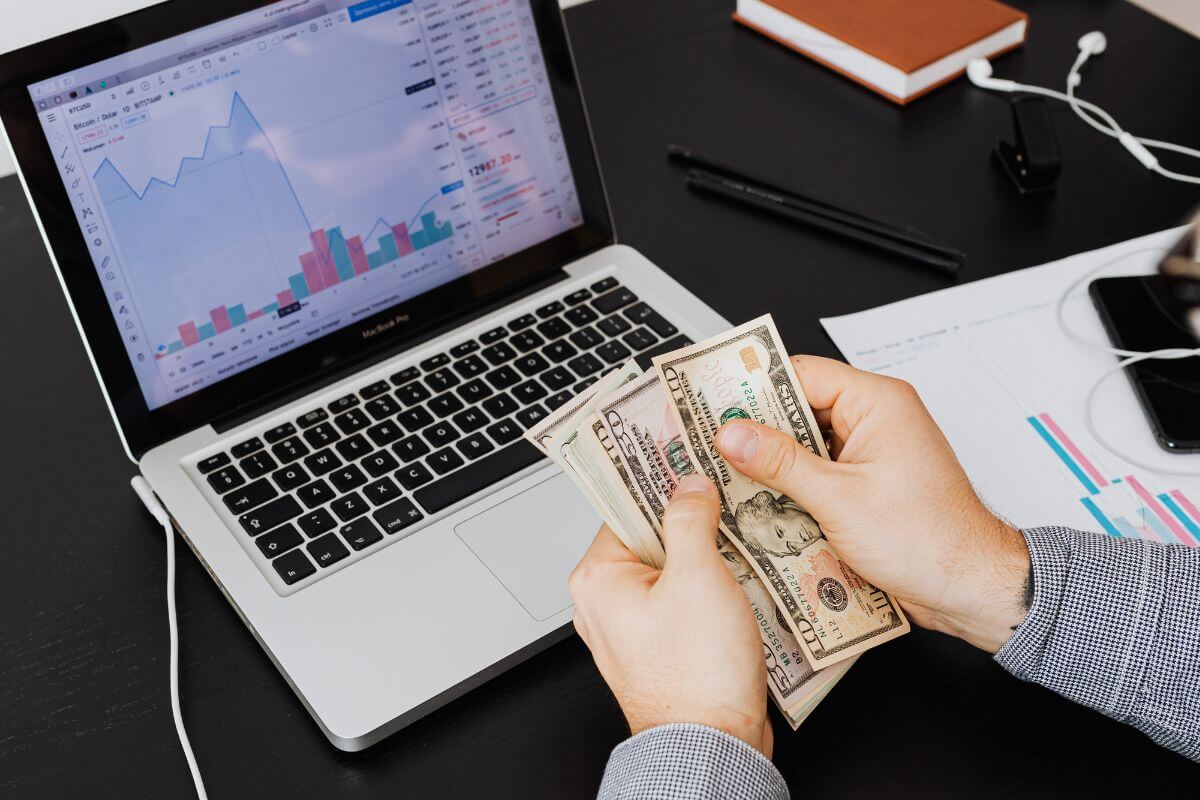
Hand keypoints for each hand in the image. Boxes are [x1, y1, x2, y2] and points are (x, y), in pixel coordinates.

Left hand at [569, 475, 771, 755]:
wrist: (713, 744)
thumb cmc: (695, 675)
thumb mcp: (698, 575)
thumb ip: (690, 518)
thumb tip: (689, 486)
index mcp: (598, 578)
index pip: (625, 507)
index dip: (660, 481)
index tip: (687, 460)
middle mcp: (605, 603)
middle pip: (649, 536)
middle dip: (690, 518)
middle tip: (723, 494)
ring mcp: (632, 627)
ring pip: (670, 568)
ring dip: (705, 552)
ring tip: (738, 533)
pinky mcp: (661, 646)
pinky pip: (682, 600)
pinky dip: (709, 586)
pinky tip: (740, 575)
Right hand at [715, 356, 1030, 652]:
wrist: (970, 588)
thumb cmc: (930, 540)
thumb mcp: (839, 499)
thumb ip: (780, 463)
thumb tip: (734, 435)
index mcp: (878, 402)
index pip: (801, 374)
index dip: (755, 388)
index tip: (713, 402)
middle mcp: (876, 419)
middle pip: (799, 409)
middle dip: (757, 430)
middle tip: (713, 443)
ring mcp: (871, 452)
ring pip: (805, 443)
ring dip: (773, 463)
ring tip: (730, 475)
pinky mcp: (866, 483)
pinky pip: (818, 471)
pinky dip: (792, 485)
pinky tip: (763, 501)